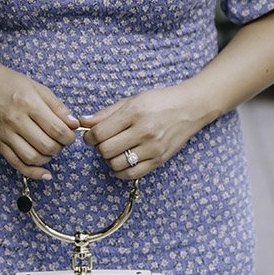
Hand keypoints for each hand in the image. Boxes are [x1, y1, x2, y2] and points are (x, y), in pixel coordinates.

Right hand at [0, 57, 77, 179]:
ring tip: (50, 148)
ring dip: (48, 158)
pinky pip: (16, 163)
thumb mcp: (38, 88)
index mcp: (29, 104)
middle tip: (61, 140)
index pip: (57, 129)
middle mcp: (15, 120)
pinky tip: (44, 173)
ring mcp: (4, 133)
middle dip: (60, 147)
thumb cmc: (11, 83)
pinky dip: (33, 172)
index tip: (70, 134)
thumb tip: (74, 125)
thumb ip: (58, 107)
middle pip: (46, 146)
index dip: (69, 136)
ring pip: (33, 158)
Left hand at [79, 85, 201, 179]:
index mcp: (135, 113)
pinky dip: (120, 171)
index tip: (90, 136)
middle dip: (99, 147)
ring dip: (109, 159)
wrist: (190, 108)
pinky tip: (120, 162)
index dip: (89, 137)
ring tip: (114, 150)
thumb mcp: (132, 100)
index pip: (100, 133)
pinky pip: (132, 174)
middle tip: (103, 142)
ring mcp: (153, 148)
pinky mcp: (159, 160)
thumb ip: (106, 113)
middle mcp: (144, 131)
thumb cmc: (159, 101)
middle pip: (106, 150)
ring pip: (117, 164)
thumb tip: (83, 122)